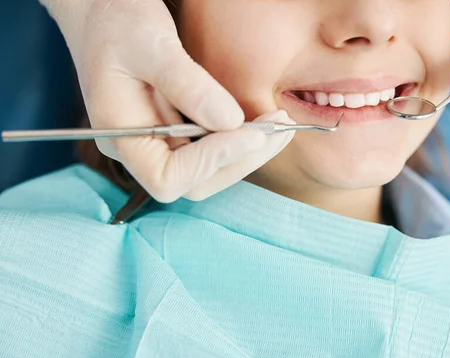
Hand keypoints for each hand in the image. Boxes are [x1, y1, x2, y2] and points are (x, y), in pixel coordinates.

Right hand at [39, 0, 292, 201]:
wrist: (104, 9)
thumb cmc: (117, 20)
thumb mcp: (151, 44)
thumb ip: (188, 85)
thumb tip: (231, 122)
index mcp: (121, 138)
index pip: (168, 178)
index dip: (213, 161)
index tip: (251, 133)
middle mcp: (140, 150)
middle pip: (196, 182)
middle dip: (242, 159)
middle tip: (279, 129)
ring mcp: (160, 144)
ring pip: (211, 170)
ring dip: (249, 151)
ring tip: (278, 122)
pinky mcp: (178, 132)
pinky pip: (213, 148)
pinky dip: (241, 139)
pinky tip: (263, 120)